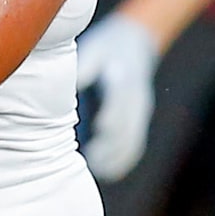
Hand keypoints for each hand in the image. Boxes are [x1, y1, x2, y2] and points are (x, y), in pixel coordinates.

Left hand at [73, 12, 157, 183]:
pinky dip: (123, 160)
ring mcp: (140, 111)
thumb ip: (85, 66)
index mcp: (122, 77)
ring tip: (96, 170)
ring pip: (133, 139)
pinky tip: (106, 172)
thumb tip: (74, 81)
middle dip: (111, 143)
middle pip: (128, 124)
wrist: (134, 43)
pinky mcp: (139, 121)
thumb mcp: (93, 50)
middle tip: (90, 159)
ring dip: (116, 157)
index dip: (111, 114)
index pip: (120, 98)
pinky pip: (135, 144)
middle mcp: (135, 97)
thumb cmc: (104, 49)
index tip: (99, 128)